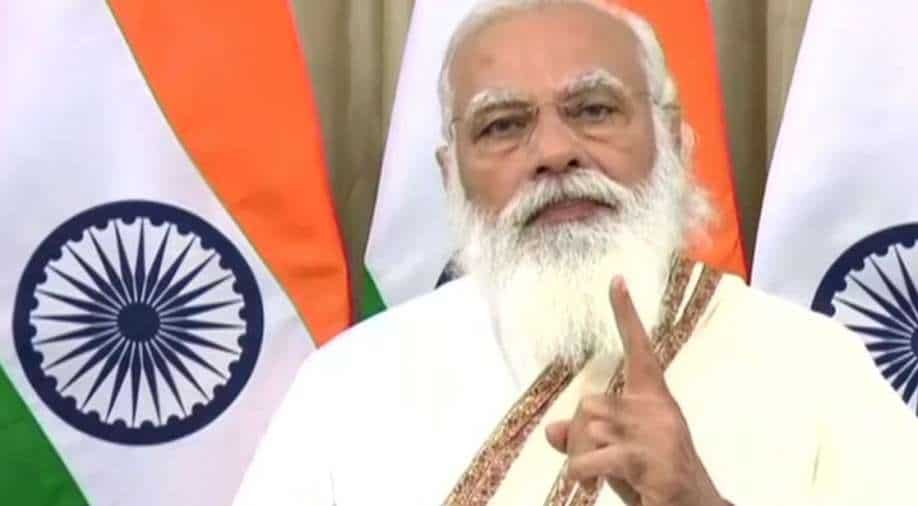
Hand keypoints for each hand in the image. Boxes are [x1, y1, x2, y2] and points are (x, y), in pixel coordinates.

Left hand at [545, 277, 726, 505]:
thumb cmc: (655, 483)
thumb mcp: (616, 456)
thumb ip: (586, 439)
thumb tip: (551, 430)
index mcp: (655, 401)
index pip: (639, 350)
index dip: (626, 315)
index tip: (616, 280)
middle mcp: (658, 410)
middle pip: (588, 403)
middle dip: (576, 435)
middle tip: (584, 465)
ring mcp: (657, 435)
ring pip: (587, 428)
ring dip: (579, 458)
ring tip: (592, 479)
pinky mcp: (651, 461)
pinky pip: (593, 455)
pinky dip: (580, 472)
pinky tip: (589, 485)